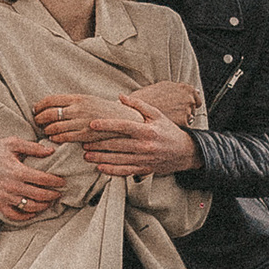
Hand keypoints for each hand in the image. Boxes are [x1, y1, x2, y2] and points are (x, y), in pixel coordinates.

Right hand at [0, 133, 64, 221]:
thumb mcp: (12, 143)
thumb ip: (32, 147)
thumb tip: (51, 151)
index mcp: (17, 170)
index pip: (43, 179)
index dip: (56, 182)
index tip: (62, 182)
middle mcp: (11, 186)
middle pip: (39, 195)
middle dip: (53, 195)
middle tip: (59, 193)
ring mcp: (4, 197)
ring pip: (30, 207)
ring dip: (43, 206)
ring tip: (49, 201)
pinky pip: (15, 215)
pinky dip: (26, 216)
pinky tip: (33, 212)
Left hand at [28, 92, 111, 148]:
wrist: (126, 119)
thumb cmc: (106, 110)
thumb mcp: (90, 99)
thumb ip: (73, 102)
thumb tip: (53, 104)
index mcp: (78, 97)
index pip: (50, 100)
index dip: (39, 105)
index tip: (35, 109)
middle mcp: (78, 108)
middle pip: (49, 113)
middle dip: (39, 118)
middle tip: (37, 121)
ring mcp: (82, 122)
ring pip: (55, 127)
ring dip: (47, 130)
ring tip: (45, 131)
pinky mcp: (86, 135)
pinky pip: (64, 138)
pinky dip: (56, 138)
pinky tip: (54, 139)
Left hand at [76, 108, 199, 177]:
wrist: (185, 152)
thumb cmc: (168, 131)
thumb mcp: (157, 115)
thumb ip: (138, 105)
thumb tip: (120, 96)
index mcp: (147, 130)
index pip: (123, 126)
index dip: (107, 125)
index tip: (92, 124)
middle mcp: (145, 146)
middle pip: (117, 144)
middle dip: (98, 143)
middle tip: (83, 141)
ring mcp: (144, 159)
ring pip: (118, 159)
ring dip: (100, 158)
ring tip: (86, 154)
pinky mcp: (144, 169)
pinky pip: (125, 171)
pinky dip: (111, 170)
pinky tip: (99, 168)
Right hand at [123, 80, 203, 125]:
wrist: (137, 110)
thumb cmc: (149, 96)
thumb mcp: (164, 86)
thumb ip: (181, 88)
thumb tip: (197, 90)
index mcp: (186, 89)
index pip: (196, 98)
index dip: (188, 103)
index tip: (180, 107)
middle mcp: (189, 99)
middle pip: (192, 109)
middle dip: (184, 112)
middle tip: (171, 113)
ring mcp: (187, 111)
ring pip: (189, 118)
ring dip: (181, 119)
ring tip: (168, 118)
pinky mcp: (184, 123)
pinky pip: (185, 127)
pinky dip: (178, 127)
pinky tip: (168, 124)